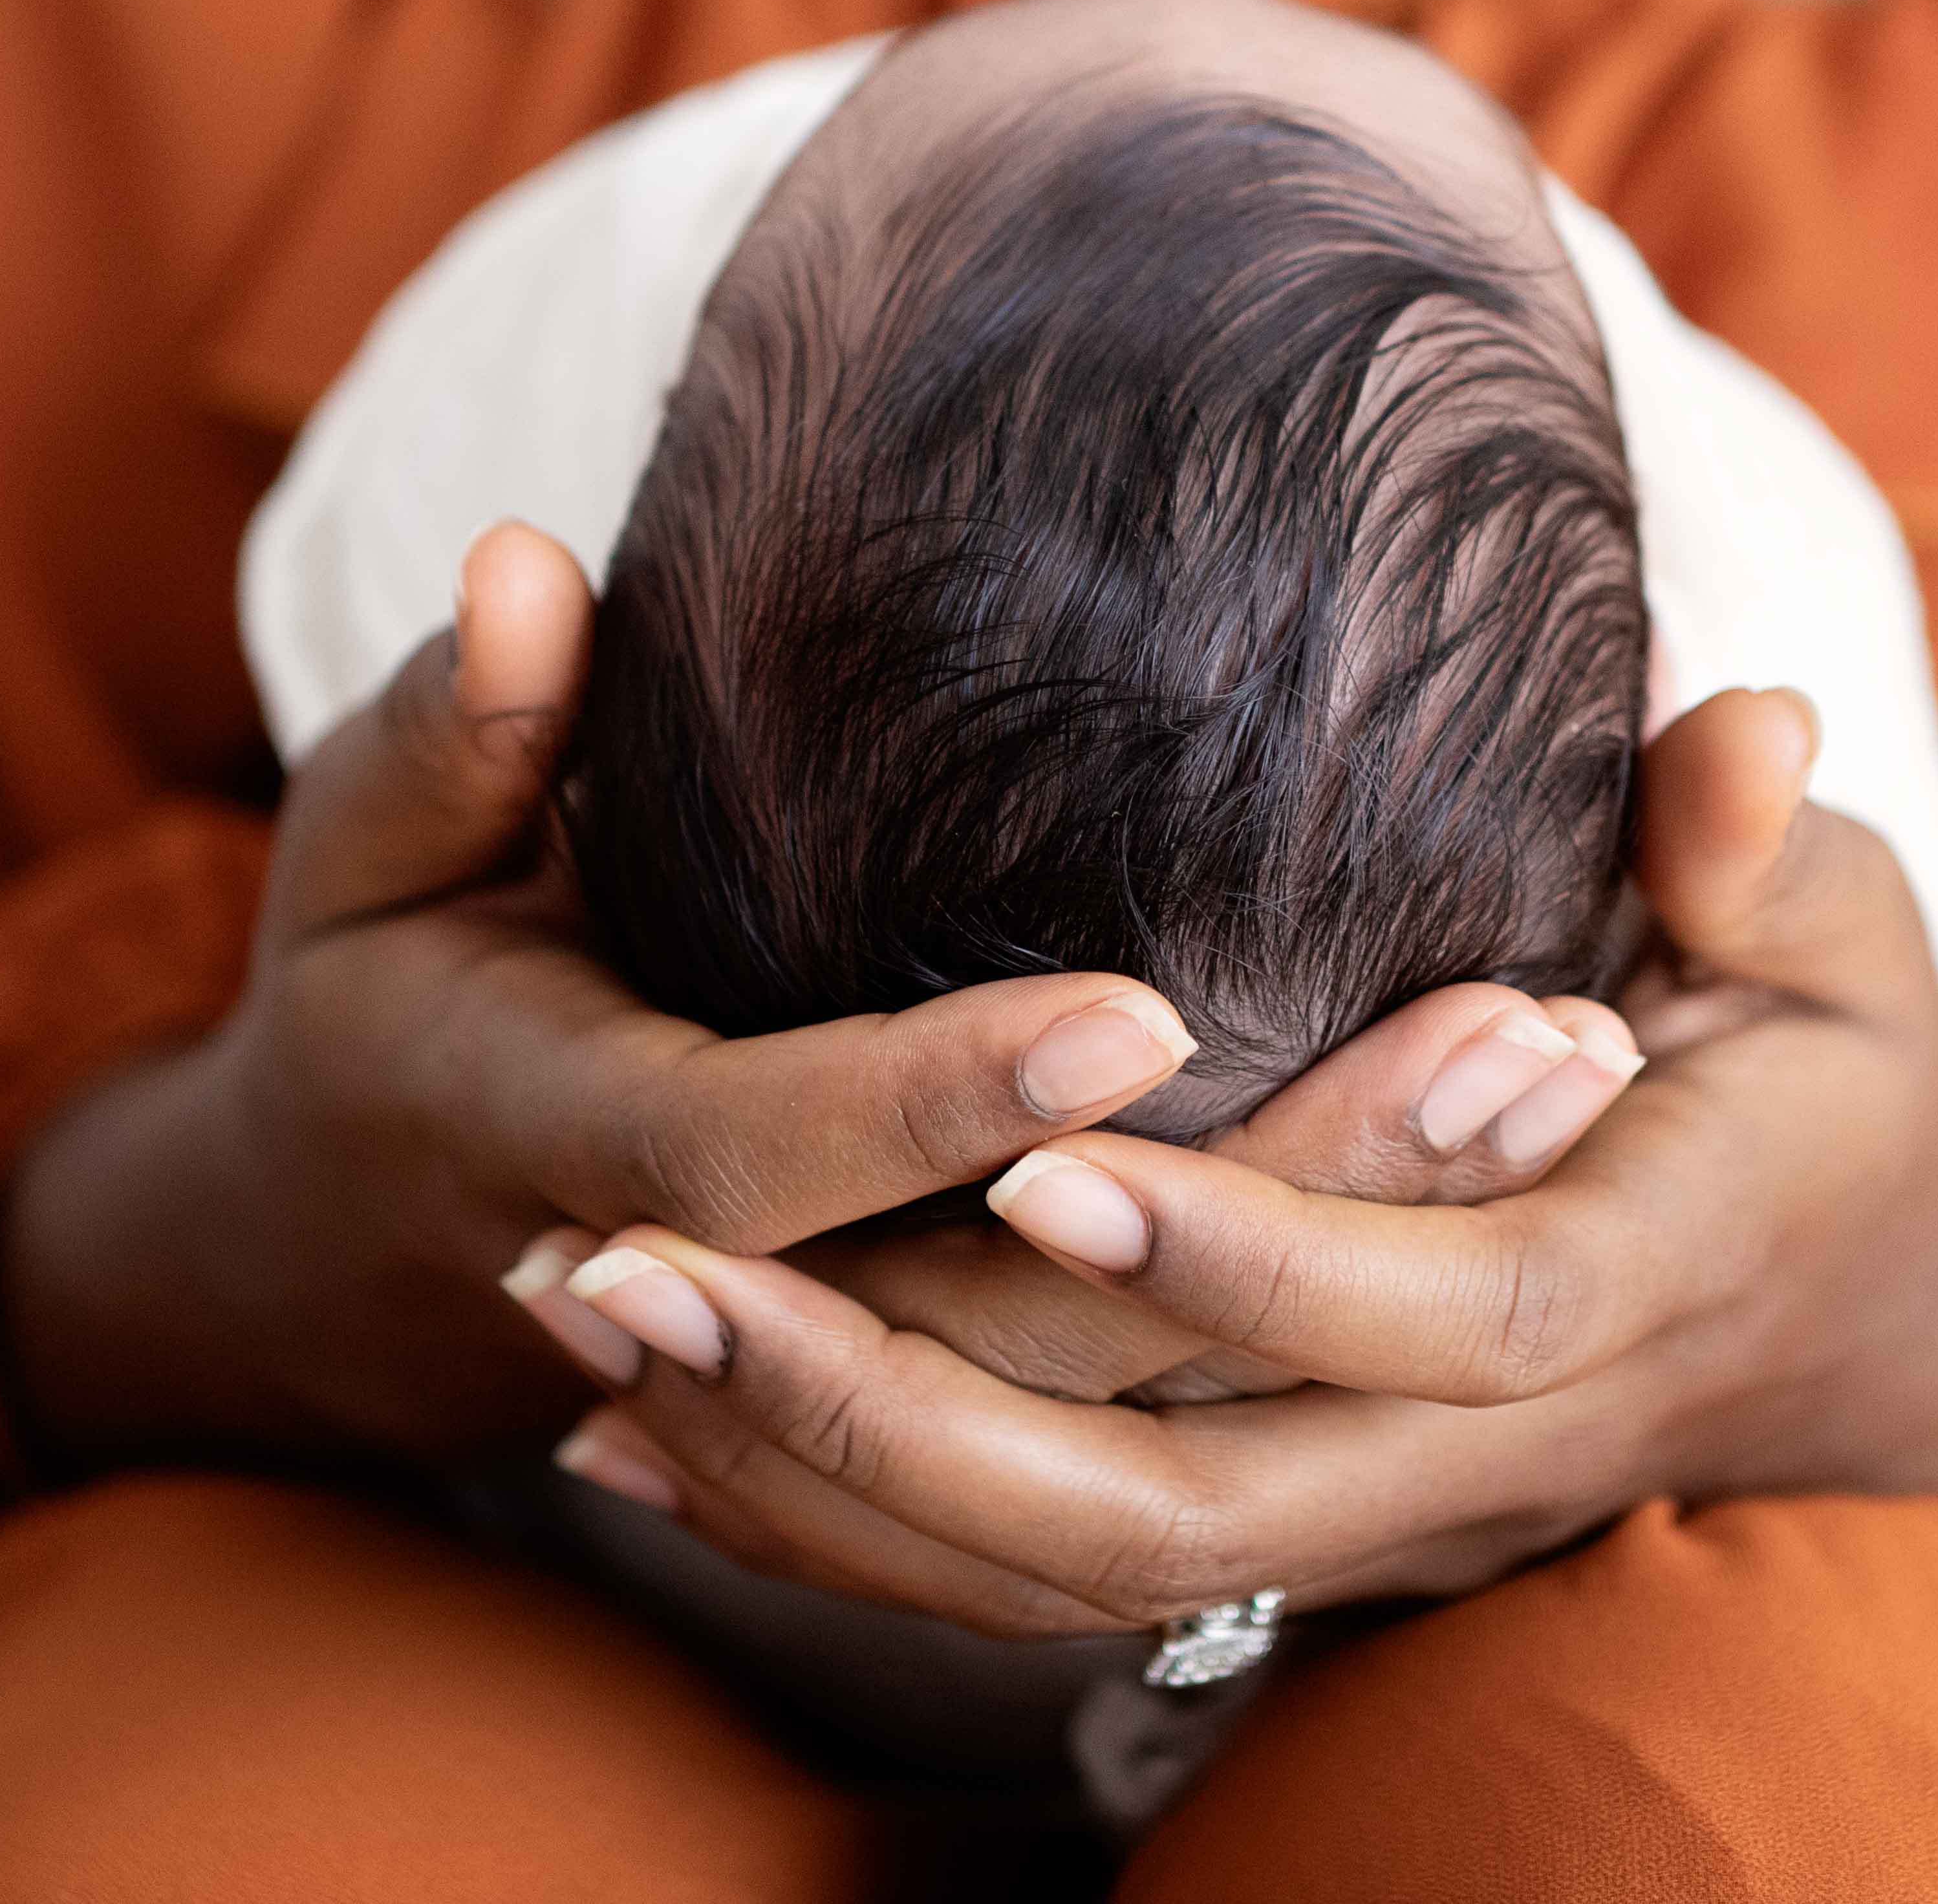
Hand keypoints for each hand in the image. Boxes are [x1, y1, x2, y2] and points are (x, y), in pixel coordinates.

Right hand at [0, 523, 1650, 1461]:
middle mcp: (742, 1291)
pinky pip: (1165, 1371)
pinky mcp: (952, 1370)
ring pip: (1141, 1365)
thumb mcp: (357, 855)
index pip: (775, 1151)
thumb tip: (525, 565)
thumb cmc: (378, 991)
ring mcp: (862, 1355)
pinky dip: (1344, 1279)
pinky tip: (1518, 1144)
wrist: (367, 1243)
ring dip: (1370, 1225)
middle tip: (1521, 1032)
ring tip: (1580, 1063)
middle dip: (1286, 1183)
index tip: (1152, 1009)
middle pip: (1030, 1302)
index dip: (946, 1097)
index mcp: (577, 1150)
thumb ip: (453, 727)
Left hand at [523, 686, 1937, 1632]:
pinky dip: (827, 1515)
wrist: (1880, 1322)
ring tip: (572, 1322)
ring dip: (804, 1464)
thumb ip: (1767, 852)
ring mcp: (1364, 1514)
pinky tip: (635, 1426)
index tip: (1033, 1158)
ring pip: (1059, 1570)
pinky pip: (1032, 1568)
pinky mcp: (1282, 1523)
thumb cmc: (1841, 1083)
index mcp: (1626, 1286)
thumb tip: (1738, 721)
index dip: (1235, 1260)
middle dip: (886, 1405)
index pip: (1426, 1318)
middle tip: (627, 1259)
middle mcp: (1473, 1448)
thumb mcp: (1847, 945)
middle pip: (1166, 1508)